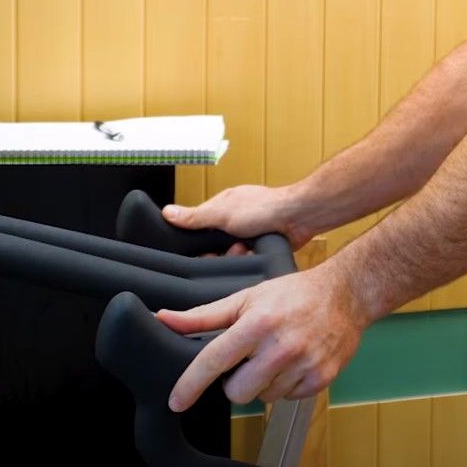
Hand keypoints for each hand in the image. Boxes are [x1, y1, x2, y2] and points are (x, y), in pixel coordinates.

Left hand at [158, 264, 365, 411]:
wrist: (347, 294)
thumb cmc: (293, 294)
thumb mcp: (247, 298)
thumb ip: (204, 315)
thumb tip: (165, 319)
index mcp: (258, 324)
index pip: (214, 361)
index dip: (190, 384)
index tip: (176, 401)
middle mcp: (281, 347)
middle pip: (237, 392)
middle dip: (237, 381)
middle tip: (250, 359)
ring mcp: (304, 364)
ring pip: (264, 397)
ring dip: (264, 383)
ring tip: (277, 356)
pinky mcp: (321, 378)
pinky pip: (288, 397)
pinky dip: (287, 385)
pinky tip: (295, 362)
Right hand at [163, 183, 314, 254]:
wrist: (299, 217)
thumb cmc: (264, 207)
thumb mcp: (222, 212)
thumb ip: (195, 216)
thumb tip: (166, 213)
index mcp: (222, 206)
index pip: (198, 226)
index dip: (195, 242)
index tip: (198, 251)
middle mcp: (235, 219)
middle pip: (213, 244)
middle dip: (217, 252)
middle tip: (225, 251)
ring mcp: (249, 233)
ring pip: (230, 255)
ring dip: (234, 256)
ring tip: (242, 250)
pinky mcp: (262, 246)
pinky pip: (246, 260)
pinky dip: (248, 259)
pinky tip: (252, 256)